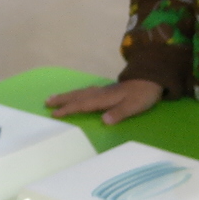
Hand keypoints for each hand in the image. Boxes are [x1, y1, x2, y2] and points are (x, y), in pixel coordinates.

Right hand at [45, 80, 162, 125]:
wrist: (152, 79)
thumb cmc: (143, 94)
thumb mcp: (134, 106)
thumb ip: (119, 113)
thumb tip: (104, 120)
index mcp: (104, 98)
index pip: (82, 104)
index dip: (68, 109)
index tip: (54, 114)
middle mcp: (100, 93)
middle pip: (77, 96)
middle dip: (61, 99)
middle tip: (46, 102)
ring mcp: (103, 90)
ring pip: (80, 93)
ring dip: (66, 95)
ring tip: (53, 97)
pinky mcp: (107, 90)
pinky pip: (85, 91)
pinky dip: (76, 93)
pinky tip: (75, 94)